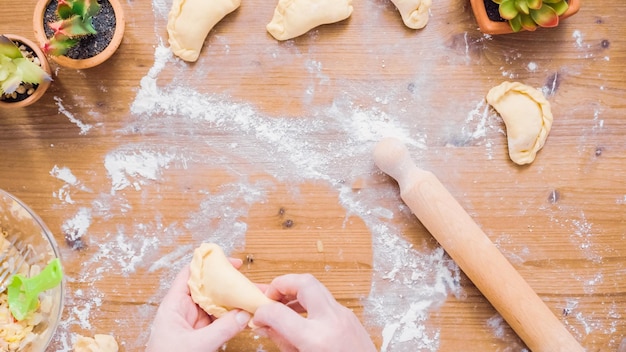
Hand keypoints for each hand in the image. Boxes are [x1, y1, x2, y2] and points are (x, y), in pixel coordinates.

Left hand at [146, 260, 250, 351]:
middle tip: (246, 281)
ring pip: (214, 305)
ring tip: (249, 297)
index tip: (228, 262)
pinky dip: (230, 318)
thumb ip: (222, 329)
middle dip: (226, 284)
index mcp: (173, 305)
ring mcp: (191, 324)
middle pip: (206, 288)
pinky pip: (217, 321)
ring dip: (231, 301)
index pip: (190, 275)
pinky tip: (243, 315)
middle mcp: (182, 311)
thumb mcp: (197, 345)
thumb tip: (244, 314)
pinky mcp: (199, 336)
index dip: (208, 264)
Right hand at [252, 274, 376, 351]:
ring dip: (296, 291)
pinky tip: (300, 315)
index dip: (263, 312)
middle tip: (270, 295)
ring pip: (316, 287)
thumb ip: (282, 341)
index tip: (258, 315)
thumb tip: (265, 325)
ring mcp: (344, 316)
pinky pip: (326, 299)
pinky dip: (309, 301)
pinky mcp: (350, 316)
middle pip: (303, 282)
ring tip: (282, 306)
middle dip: (282, 284)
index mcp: (316, 339)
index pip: (279, 313)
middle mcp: (331, 321)